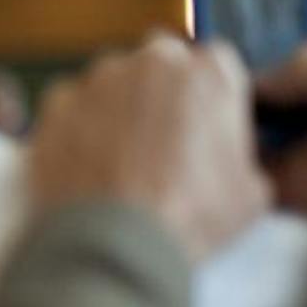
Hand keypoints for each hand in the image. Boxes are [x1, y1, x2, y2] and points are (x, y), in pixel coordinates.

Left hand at [28, 32, 270, 262]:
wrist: (113, 244)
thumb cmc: (188, 218)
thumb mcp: (250, 194)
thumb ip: (243, 157)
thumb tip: (234, 164)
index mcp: (211, 74)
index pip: (216, 64)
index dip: (209, 97)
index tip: (204, 125)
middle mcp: (154, 61)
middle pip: (161, 61)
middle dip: (161, 90)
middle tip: (159, 140)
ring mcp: (100, 78)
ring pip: (112, 81)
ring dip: (117, 108)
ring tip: (118, 160)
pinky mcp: (57, 103)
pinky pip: (71, 107)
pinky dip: (77, 128)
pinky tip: (85, 165)